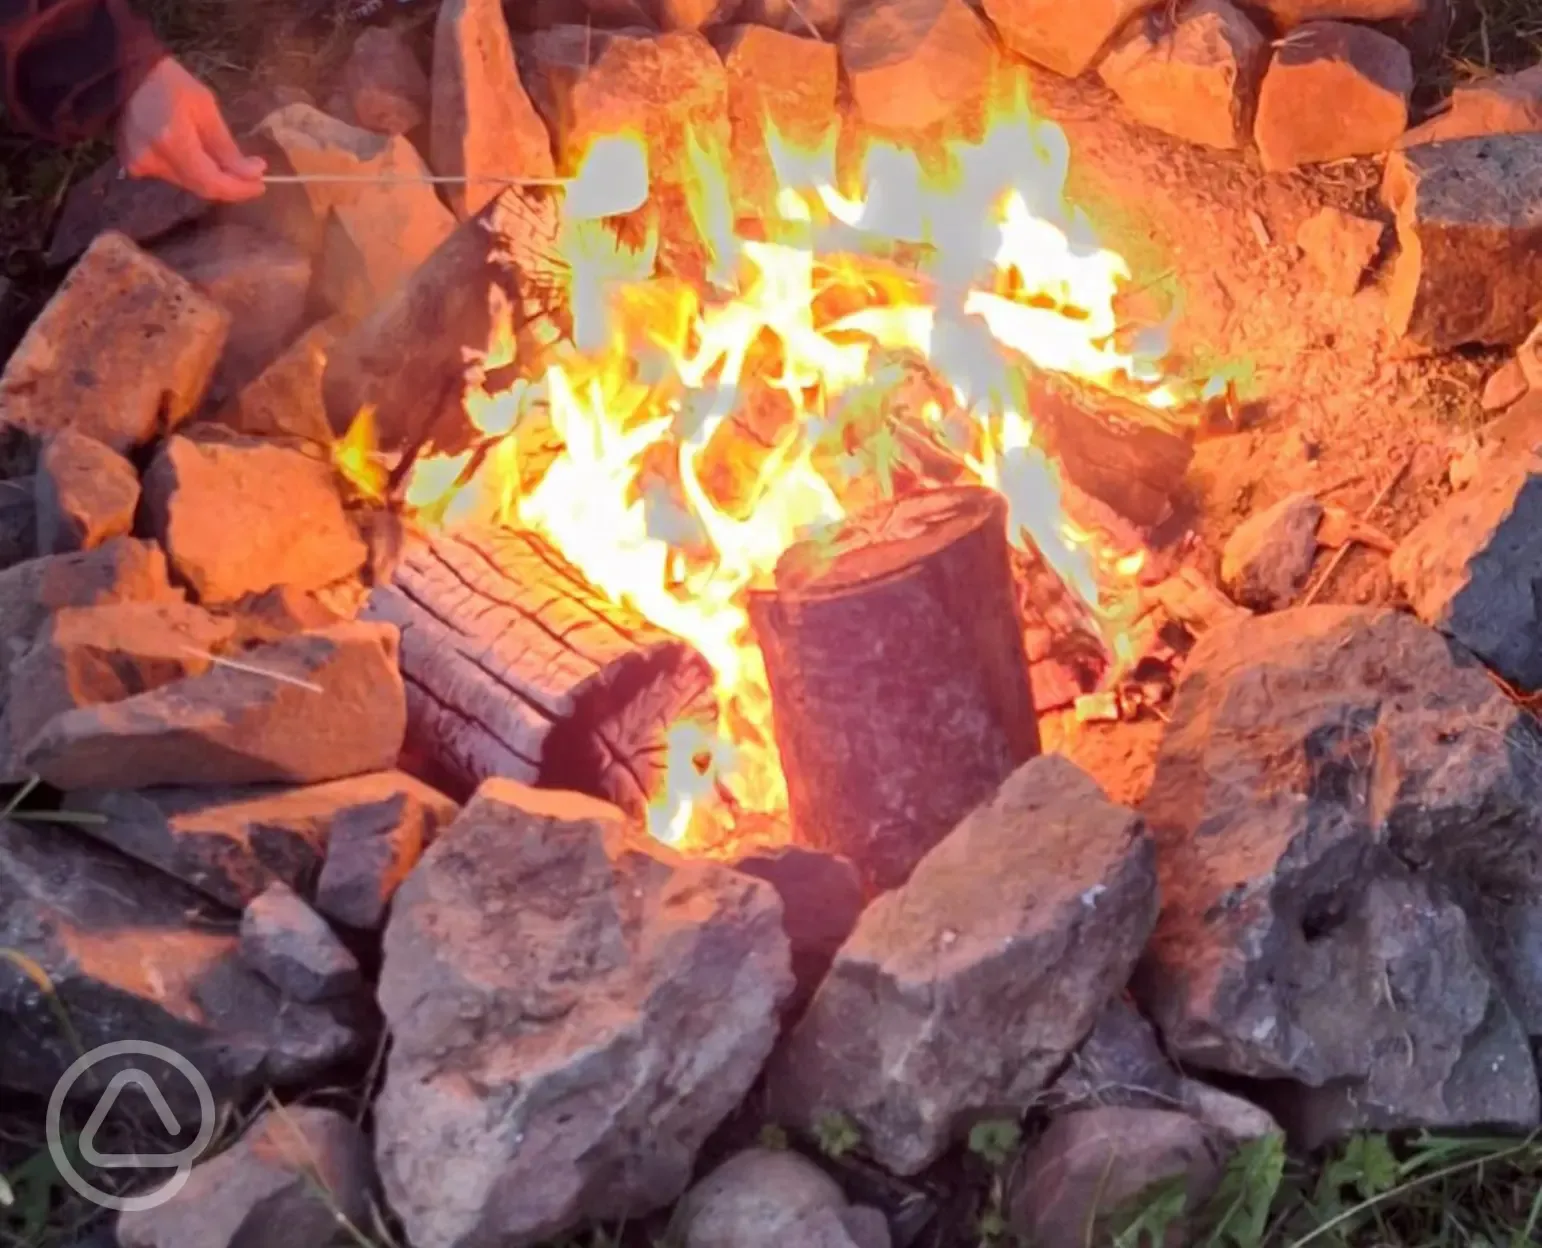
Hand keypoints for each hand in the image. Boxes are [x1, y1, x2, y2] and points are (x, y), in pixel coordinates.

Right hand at [117, 57, 265, 201]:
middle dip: (230, 184)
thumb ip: (226, 147)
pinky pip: (172, 176)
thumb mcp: (205, 108)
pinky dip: (191, 171)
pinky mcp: (133, 166)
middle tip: (251, 176)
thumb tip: (253, 173)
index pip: (212, 183)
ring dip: (211, 177)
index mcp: (172, 142)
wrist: (124, 74)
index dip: (239, 189)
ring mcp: (139, 165)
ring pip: (188, 184)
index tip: (261, 184)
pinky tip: (197, 155)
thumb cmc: (169, 83)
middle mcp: (153, 160)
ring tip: (226, 163)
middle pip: (201, 187)